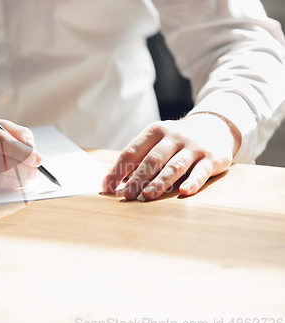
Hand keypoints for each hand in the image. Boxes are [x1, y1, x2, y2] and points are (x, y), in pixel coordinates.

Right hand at [0, 115, 41, 191]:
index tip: (38, 159)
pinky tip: (14, 182)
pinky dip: (6, 187)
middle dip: (25, 170)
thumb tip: (35, 153)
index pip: (4, 142)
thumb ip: (19, 133)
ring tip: (29, 177)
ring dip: (19, 181)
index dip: (24, 153)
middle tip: (36, 172)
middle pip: (2, 164)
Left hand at [101, 113, 240, 199]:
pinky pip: (201, 172)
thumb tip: (113, 180)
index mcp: (155, 132)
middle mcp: (174, 137)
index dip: (117, 169)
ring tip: (147, 195)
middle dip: (137, 178)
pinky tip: (184, 191)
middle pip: (152, 159)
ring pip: (174, 166)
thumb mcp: (157, 142)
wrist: (216, 126)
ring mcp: (193, 147)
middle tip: (126, 195)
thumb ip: (138, 158)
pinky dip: (193, 181)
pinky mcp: (212, 158)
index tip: (106, 187)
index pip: (132, 152)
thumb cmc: (177, 141)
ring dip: (160, 182)